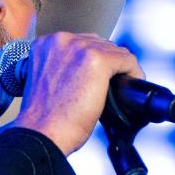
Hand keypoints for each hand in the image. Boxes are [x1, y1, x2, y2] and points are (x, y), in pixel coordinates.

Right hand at [8, 32, 142, 154]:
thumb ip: (62, 68)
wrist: (42, 133)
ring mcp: (80, 49)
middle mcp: (61, 41)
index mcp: (46, 44)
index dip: (94, 60)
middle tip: (109, 85)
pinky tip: (130, 87)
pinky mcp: (98, 60)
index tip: (98, 76)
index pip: (82, 43)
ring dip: (119, 68)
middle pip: (99, 44)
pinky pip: (127, 60)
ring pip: (114, 51)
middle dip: (107, 63)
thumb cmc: (43, 117)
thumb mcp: (46, 81)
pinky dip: (133, 73)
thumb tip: (86, 72)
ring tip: (120, 87)